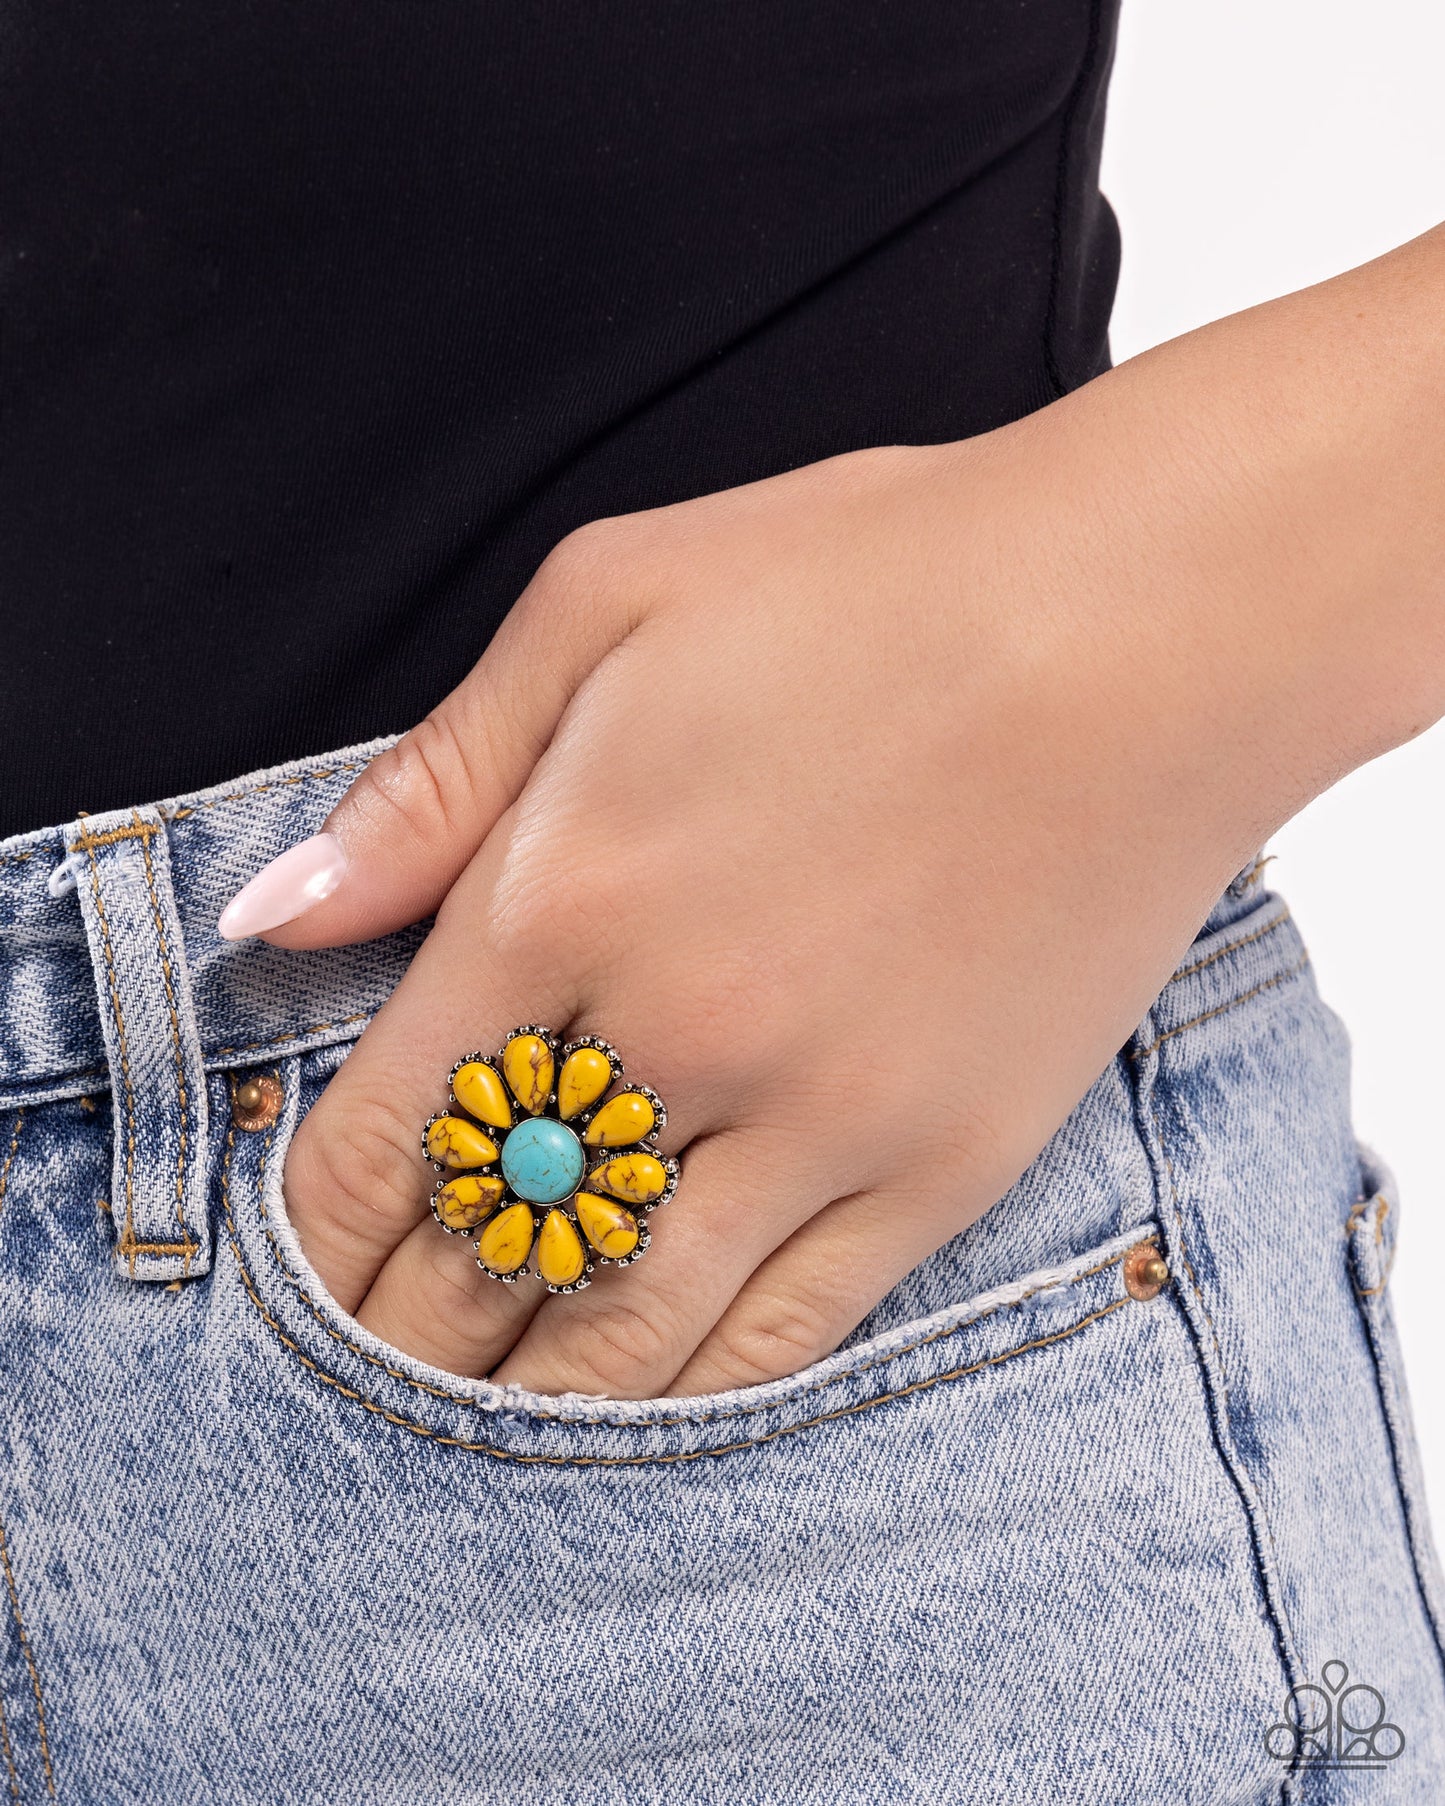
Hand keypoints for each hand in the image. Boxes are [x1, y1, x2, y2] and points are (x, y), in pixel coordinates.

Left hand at [227, 223, 1444, 1395]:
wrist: (1143, 624)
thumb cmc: (873, 583)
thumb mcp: (607, 606)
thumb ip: (432, 782)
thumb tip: (276, 914)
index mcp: (560, 897)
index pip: (379, 1141)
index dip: (314, 1237)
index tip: (296, 1278)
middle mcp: (671, 1037)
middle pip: (482, 1258)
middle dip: (394, 1334)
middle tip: (359, 1373)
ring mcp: (815, 1120)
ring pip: (621, 1332)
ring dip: (520, 1396)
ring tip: (467, 1424)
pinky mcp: (942, 1166)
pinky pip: (783, 1336)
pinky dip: (686, 1391)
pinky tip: (638, 1403)